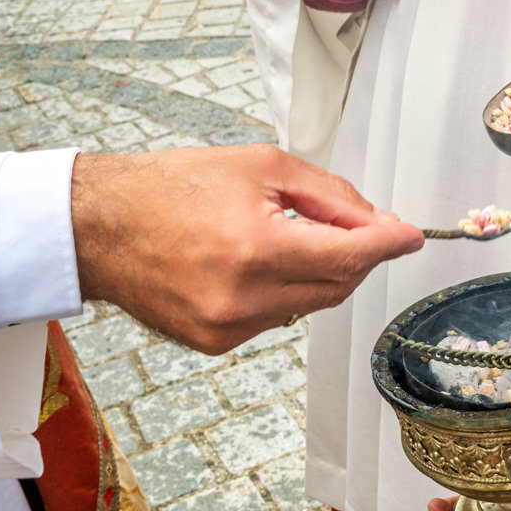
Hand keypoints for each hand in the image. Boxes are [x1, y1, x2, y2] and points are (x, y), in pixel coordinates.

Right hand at [72, 145, 424, 354]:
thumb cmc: (167, 188)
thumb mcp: (259, 167)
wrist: (98, 227)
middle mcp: (244, 298)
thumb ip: (328, 195)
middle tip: (356, 224)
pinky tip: (252, 264)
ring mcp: (229, 328)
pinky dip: (282, 292)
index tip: (411, 236)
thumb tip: (376, 220)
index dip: (388, 244)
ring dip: (316, 273)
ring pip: (310, 305)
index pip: (350, 255)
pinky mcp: (215, 344)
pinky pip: (276, 319)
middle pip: (337, 285)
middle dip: (355, 255)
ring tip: (283, 235)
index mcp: (256, 248)